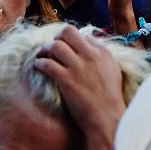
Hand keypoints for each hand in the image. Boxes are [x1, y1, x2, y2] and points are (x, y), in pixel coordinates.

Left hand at [31, 26, 125, 149]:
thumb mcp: (112, 70)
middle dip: (57, 37)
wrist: (107, 117)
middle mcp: (90, 55)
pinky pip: (47, 64)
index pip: (83, 35)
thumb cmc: (110, 98)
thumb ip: (101, 56)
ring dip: (45, 48)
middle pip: (68, 32)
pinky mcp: (67, 80)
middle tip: (52, 47)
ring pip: (55, 45)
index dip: (73, 42)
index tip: (67, 49)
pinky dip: (40, 63)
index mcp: (103, 52)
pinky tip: (38, 66)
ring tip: (41, 55)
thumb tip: (88, 44)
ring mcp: (78, 66)